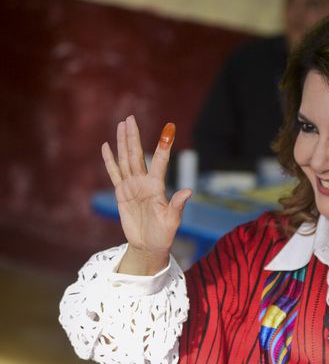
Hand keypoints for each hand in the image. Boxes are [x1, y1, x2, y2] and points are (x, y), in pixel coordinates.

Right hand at [102, 116, 191, 274]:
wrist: (149, 245)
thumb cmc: (164, 233)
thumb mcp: (172, 220)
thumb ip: (177, 205)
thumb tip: (189, 191)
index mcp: (157, 186)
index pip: (160, 161)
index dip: (164, 145)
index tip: (169, 128)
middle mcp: (144, 182)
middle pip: (137, 155)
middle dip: (133, 137)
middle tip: (130, 118)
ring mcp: (132, 186)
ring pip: (125, 160)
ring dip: (122, 143)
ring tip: (121, 125)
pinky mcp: (121, 193)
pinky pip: (114, 173)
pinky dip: (109, 160)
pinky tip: (106, 146)